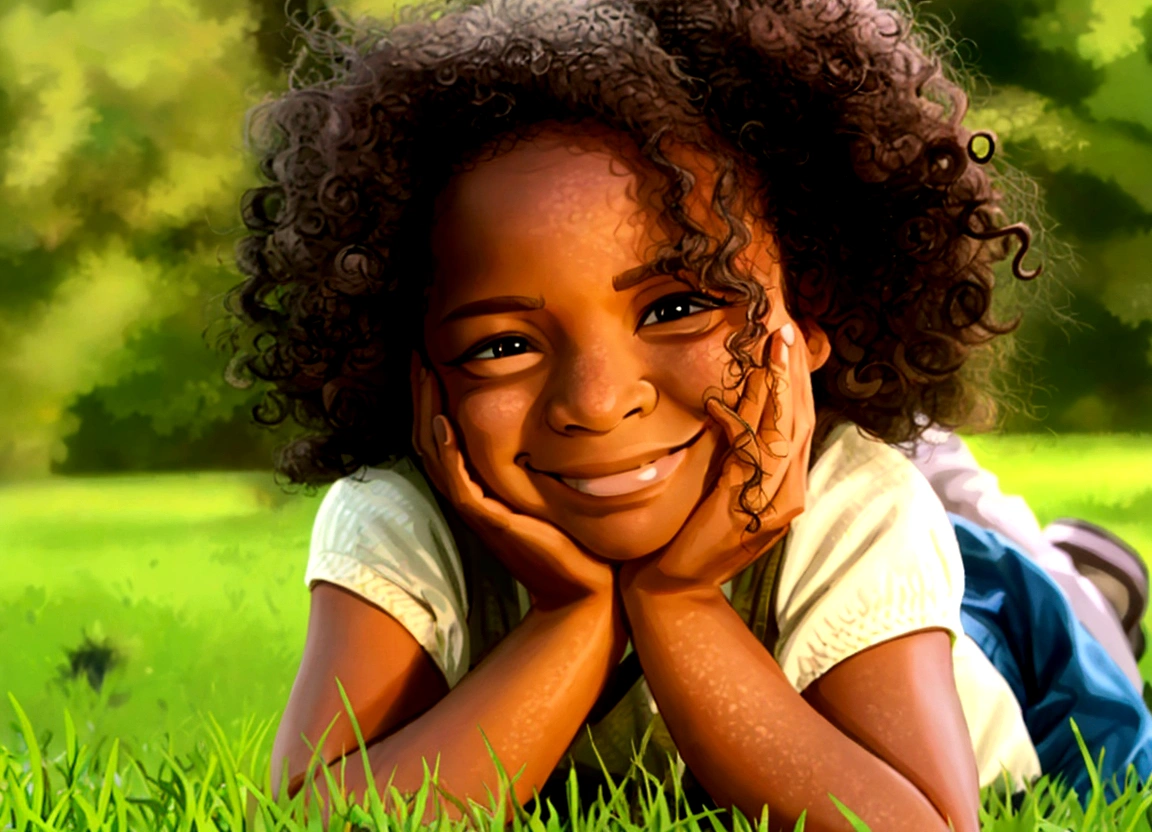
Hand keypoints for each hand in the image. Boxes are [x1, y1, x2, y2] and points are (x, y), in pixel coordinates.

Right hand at [410, 354, 615, 609]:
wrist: (587, 588)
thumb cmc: (576, 537)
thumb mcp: (552, 486)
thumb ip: (545, 457)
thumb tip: (561, 415)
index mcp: (481, 486)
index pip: (443, 435)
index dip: (431, 398)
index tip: (430, 357)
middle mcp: (473, 496)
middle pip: (430, 439)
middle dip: (421, 395)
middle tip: (415, 354)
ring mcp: (480, 511)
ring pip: (438, 456)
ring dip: (427, 412)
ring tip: (423, 373)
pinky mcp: (493, 524)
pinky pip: (461, 484)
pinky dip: (449, 454)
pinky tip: (443, 422)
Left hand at [619, 324, 815, 595]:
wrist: (667, 584)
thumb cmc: (686, 531)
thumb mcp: (716, 483)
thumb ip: (731, 452)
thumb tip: (728, 404)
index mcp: (784, 486)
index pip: (798, 423)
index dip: (797, 380)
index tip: (789, 339)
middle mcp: (788, 494)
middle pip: (801, 420)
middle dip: (795, 372)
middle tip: (789, 327)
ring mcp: (772, 505)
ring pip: (786, 431)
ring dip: (782, 383)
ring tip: (779, 342)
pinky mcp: (746, 511)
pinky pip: (755, 453)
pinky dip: (754, 415)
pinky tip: (749, 385)